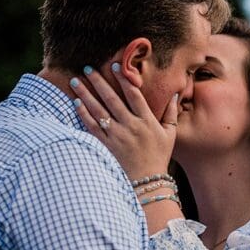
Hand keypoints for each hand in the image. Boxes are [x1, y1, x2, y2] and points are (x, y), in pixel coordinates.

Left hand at [70, 64, 177, 181]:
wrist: (147, 184)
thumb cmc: (159, 157)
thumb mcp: (170, 134)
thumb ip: (171, 112)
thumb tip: (174, 93)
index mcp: (147, 121)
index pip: (134, 94)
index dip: (123, 78)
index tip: (114, 65)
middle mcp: (131, 126)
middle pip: (111, 98)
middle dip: (98, 81)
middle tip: (87, 68)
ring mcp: (117, 136)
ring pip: (98, 110)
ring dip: (85, 94)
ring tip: (75, 82)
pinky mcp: (106, 146)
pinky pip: (92, 127)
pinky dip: (83, 114)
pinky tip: (76, 103)